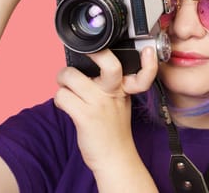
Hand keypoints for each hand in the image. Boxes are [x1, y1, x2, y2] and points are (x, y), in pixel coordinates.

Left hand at [53, 47, 157, 173]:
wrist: (114, 158)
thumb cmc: (113, 128)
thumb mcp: (120, 102)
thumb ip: (111, 84)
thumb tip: (85, 66)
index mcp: (125, 88)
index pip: (143, 73)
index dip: (148, 63)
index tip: (148, 52)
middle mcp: (114, 93)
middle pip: (109, 64)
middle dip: (94, 54)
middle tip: (83, 58)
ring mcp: (100, 104)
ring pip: (70, 76)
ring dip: (62, 82)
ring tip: (68, 91)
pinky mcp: (85, 117)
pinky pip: (62, 96)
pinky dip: (60, 100)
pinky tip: (67, 106)